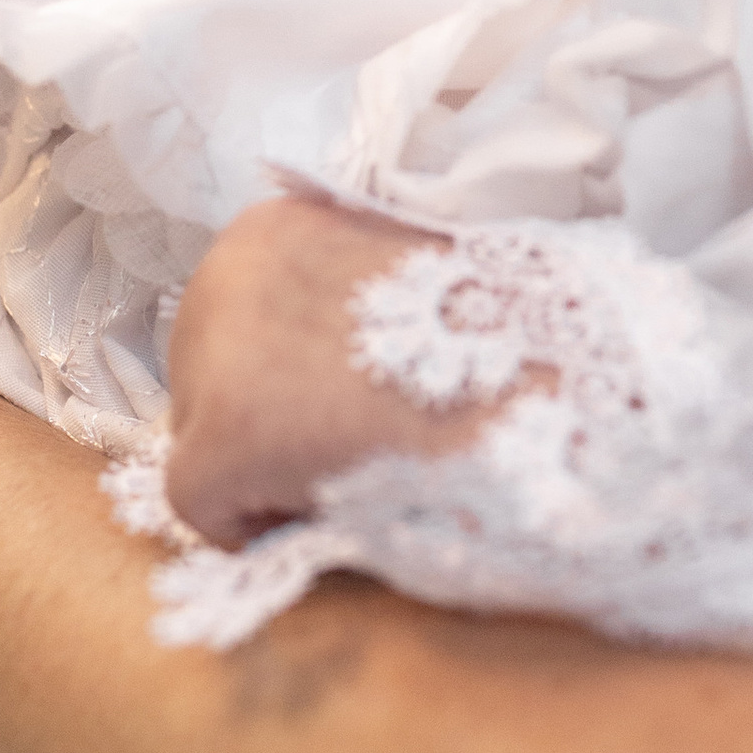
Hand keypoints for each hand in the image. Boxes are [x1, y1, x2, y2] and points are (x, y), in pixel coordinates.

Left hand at [162, 197, 486, 547]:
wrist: (554, 381)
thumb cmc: (493, 343)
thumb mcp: (394, 288)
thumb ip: (332, 308)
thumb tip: (298, 368)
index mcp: (269, 229)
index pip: (233, 325)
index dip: (284, 381)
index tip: (344, 403)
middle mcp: (224, 270)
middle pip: (202, 376)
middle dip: (262, 419)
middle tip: (348, 445)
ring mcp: (216, 350)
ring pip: (198, 438)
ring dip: (261, 466)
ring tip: (350, 468)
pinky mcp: (224, 435)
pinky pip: (201, 504)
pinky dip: (253, 523)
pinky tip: (329, 508)